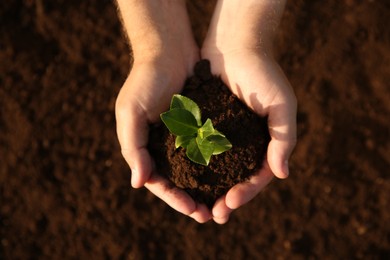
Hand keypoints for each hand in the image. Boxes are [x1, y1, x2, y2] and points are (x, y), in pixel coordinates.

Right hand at [115, 0, 211, 222]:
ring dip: (209, 188)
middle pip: (181, 182)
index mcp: (148, 148)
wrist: (169, 50)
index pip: (161, 182)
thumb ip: (133, 147)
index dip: (175, 199)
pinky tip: (233, 175)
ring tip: (225, 203)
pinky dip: (219, 164)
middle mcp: (167, 147)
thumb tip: (139, 184)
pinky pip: (211, 150)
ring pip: (199, 170)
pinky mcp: (203, 126)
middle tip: (212, 216)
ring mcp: (186, 137)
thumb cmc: (145, 80)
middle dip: (195, 200)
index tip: (194, 210)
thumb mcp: (131, 112)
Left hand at [201, 0, 296, 223]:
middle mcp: (244, 143)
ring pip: (215, 170)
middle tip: (212, 216)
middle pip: (235, 179)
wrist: (236, 45)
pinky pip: (198, 150)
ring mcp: (223, 136)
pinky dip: (192, 167)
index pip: (257, 176)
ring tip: (195, 206)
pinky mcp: (205, 126)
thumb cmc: (263, 74)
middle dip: (224, 199)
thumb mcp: (281, 105)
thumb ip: (284, 139)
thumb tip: (282, 174)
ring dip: (207, 189)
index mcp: (264, 142)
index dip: (246, 193)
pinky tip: (183, 179)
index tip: (230, 204)